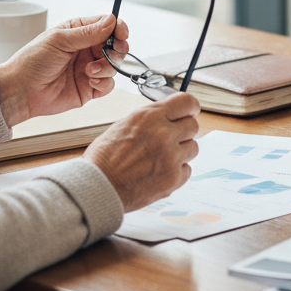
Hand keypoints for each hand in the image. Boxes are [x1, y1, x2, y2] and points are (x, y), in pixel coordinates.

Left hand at [0, 14, 129, 125]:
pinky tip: (91, 81)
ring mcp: (90, 69)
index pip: (107, 25)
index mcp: (79, 32)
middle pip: (116, 45)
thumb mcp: (59, 40)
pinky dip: (104, 83)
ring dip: (107, 67)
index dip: (118, 28)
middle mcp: (87, 49)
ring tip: (89, 71)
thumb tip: (111, 20)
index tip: (121, 33)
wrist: (20, 91)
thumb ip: (88, 32)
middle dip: (118, 49)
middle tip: (112, 52)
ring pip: (115, 65)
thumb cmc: (32, 61)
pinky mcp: (90, 88)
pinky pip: (109, 85)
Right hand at [83, 92, 199, 210]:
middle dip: (183, 131)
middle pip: (193, 125)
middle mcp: (163, 134)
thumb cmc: (105, 158)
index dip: (189, 108)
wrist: (97, 188)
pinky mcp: (173, 179)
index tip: (188, 113)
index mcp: (150, 117)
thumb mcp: (124, 124)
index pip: (187, 102)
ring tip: (160, 158)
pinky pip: (187, 170)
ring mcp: (171, 158)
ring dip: (180, 152)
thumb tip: (169, 115)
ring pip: (193, 148)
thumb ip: (151, 118)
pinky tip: (158, 172)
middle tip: (169, 139)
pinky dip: (176, 172)